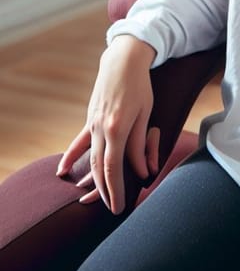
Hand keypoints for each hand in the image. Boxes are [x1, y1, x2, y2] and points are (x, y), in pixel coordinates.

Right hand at [56, 35, 158, 213]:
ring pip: (89, 158)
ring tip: (92, 199)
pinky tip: (62, 172)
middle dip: (104, 191)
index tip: (120, 206)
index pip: (114, 168)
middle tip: (111, 209)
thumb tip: (142, 171)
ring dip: (91, 180)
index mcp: (118, 129)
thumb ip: (140, 144)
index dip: (116, 190)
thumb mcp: (146, 114)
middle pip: (99, 168)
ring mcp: (92, 124)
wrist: (123, 62)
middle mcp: (101, 129)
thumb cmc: (140, 86)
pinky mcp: (89, 119)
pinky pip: (78, 142)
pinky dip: (71, 158)